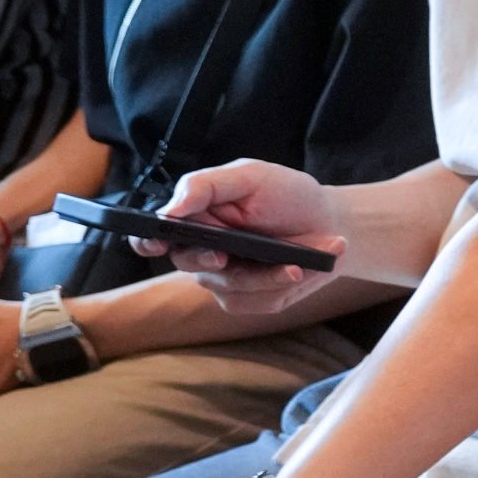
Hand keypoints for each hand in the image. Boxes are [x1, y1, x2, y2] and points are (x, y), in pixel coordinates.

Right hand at [153, 162, 343, 312]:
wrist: (330, 221)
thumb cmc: (286, 194)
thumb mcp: (250, 176)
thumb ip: (206, 186)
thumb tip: (171, 208)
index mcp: (192, 220)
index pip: (151, 237)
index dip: (147, 242)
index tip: (157, 242)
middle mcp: (200, 252)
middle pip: (188, 262)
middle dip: (210, 259)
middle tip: (226, 254)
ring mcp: (223, 279)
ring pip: (229, 286)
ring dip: (267, 274)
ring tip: (299, 260)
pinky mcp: (249, 298)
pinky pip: (255, 301)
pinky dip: (283, 283)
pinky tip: (303, 267)